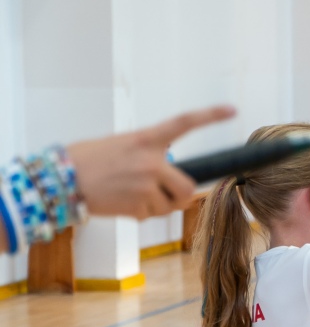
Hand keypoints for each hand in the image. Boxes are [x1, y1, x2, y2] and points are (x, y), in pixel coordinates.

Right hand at [67, 105, 235, 218]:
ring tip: (128, 195)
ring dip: (154, 206)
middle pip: (187, 187)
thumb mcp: (121, 146)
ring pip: (168, 205)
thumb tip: (172, 179)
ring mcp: (146, 184)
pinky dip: (138, 214)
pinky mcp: (137, 205)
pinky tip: (119, 203)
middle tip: (168, 197)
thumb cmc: (88, 161)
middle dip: (181, 196)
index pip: (183, 122)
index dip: (210, 116)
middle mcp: (151, 160)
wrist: (60, 180)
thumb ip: (149, 156)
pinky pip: (149, 215)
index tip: (232, 110)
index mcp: (145, 138)